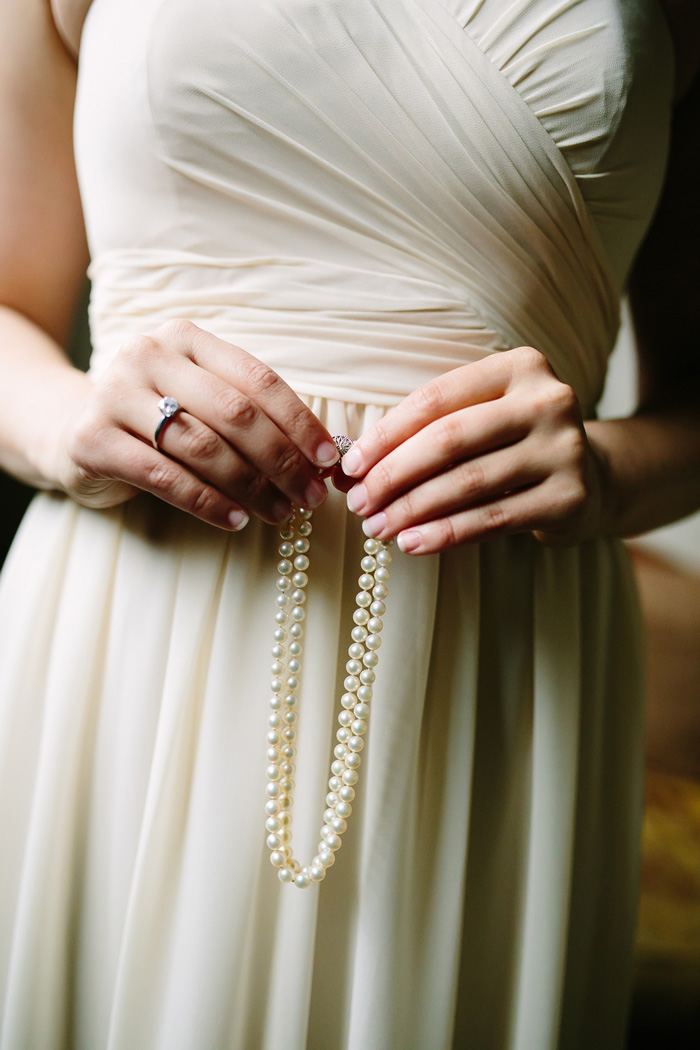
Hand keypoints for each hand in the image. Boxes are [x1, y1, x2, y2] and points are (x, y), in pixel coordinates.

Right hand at [55, 319, 338, 529]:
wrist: (70, 431)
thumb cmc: (155, 420)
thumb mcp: (199, 402)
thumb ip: (250, 416)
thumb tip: (320, 458)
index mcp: (186, 339)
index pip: (257, 378)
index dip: (298, 421)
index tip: (327, 459)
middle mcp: (148, 355)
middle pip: (234, 413)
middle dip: (281, 460)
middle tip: (309, 496)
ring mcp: (114, 393)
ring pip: (202, 446)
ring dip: (251, 486)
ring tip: (280, 513)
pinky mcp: (91, 438)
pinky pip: (163, 476)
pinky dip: (207, 502)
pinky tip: (236, 521)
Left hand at [335, 346, 607, 553]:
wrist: (592, 478)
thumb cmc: (512, 445)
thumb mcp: (477, 422)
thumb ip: (423, 436)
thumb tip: (350, 472)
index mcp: (520, 366)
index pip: (436, 399)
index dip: (386, 435)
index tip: (350, 466)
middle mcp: (549, 400)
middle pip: (450, 439)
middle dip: (394, 475)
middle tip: (360, 503)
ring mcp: (565, 449)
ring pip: (467, 483)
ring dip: (412, 510)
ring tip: (378, 528)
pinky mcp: (570, 498)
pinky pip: (492, 519)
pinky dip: (445, 534)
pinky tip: (412, 543)